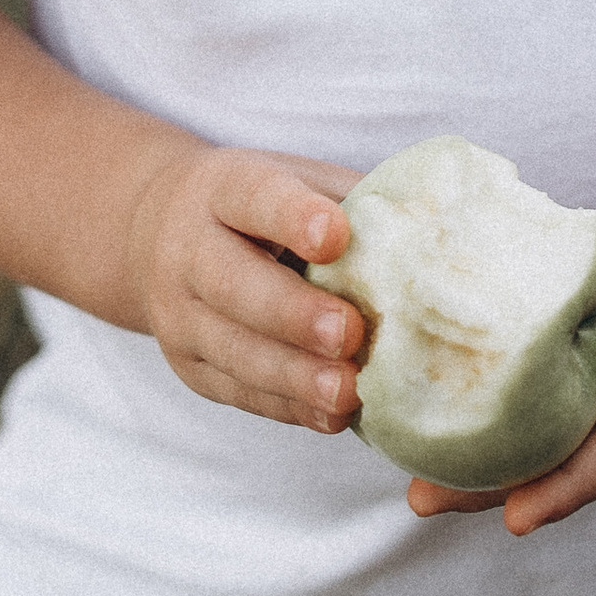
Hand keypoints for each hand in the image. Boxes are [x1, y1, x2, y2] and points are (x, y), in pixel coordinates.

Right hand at [129, 147, 364, 432]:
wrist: (157, 230)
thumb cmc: (260, 206)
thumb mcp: (297, 180)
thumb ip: (354, 204)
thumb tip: (437, 234)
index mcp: (223, 188)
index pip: (254, 197)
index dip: (292, 217)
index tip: (335, 236)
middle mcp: (187, 251)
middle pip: (233, 285)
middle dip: (293, 314)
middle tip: (349, 333)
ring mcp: (180, 315)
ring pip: (234, 350)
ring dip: (294, 377)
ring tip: (347, 391)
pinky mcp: (190, 367)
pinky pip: (240, 392)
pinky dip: (289, 407)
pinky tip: (332, 414)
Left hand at [407, 128, 595, 536]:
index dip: (575, 481)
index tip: (518, 520)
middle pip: (563, 441)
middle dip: (498, 480)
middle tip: (422, 499)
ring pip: (532, 404)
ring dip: (474, 436)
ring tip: (400, 459)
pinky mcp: (570, 307)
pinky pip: (520, 349)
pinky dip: (473, 366)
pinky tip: (413, 369)